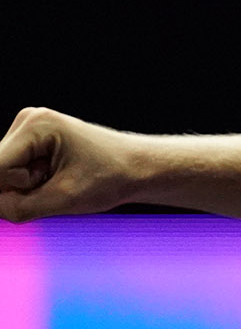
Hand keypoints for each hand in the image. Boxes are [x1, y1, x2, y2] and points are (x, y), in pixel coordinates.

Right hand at [0, 107, 146, 222]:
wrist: (138, 166)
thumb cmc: (111, 178)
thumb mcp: (64, 199)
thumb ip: (17, 207)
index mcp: (36, 125)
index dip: (6, 195)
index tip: (32, 201)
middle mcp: (27, 121)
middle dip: (20, 190)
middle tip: (58, 185)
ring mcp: (27, 130)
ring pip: (3, 175)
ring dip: (27, 188)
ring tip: (60, 180)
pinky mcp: (29, 142)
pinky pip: (12, 173)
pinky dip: (31, 184)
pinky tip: (56, 177)